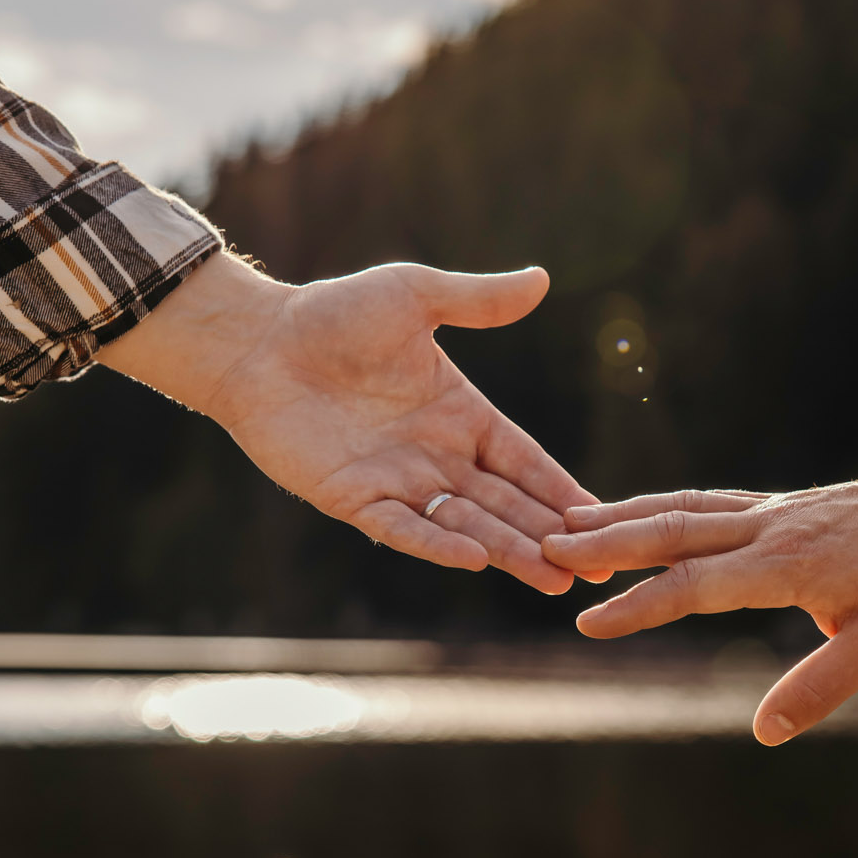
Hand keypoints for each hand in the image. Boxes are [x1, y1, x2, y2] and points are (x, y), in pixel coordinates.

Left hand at [101, 252, 608, 593]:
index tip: (602, 515)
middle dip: (549, 536)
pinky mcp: (353, 498)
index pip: (523, 459)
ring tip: (552, 579)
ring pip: (466, 524)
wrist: (255, 342)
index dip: (560, 487)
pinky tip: (475, 559)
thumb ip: (479, 300)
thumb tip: (542, 279)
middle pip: (505, 504)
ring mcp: (397, 481)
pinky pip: (403, 528)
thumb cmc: (333, 314)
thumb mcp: (415, 297)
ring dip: (510, 551)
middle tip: (594, 570)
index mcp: (460, 414)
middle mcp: (436, 456)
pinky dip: (438, 544)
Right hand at [541, 291, 857, 741]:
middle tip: (544, 550)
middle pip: (670, 534)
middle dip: (605, 545)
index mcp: (786, 565)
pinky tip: (634, 517)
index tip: (587, 623)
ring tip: (565, 527)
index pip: (694, 586)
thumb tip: (762, 732)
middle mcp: (765, 530)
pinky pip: (701, 504)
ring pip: (680, 512)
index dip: (638, 607)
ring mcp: (767, 512)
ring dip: (620, 520)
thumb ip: (821, 688)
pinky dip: (657, 508)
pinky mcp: (774, 506)